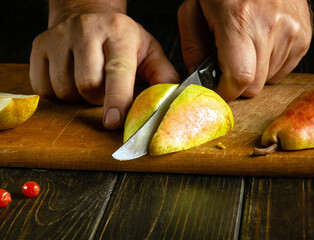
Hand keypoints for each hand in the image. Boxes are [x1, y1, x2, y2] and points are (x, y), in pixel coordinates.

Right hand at [30, 3, 178, 128]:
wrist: (86, 14)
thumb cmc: (120, 38)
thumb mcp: (149, 50)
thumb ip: (162, 75)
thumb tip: (171, 99)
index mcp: (119, 34)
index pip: (117, 71)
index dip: (117, 99)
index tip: (114, 121)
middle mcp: (86, 31)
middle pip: (87, 85)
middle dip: (98, 100)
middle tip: (105, 91)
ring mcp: (58, 38)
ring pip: (64, 89)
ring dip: (78, 97)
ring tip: (88, 81)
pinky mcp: (38, 47)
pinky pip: (43, 87)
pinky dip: (58, 93)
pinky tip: (69, 78)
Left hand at [178, 0, 311, 100]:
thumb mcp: (193, 10)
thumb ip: (192, 47)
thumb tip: (199, 77)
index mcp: (239, 20)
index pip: (239, 79)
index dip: (226, 92)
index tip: (218, 90)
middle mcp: (270, 27)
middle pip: (254, 86)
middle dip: (237, 84)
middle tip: (228, 65)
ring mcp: (291, 32)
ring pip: (268, 79)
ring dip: (254, 72)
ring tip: (247, 46)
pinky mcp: (304, 36)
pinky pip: (283, 70)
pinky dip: (270, 65)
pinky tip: (261, 44)